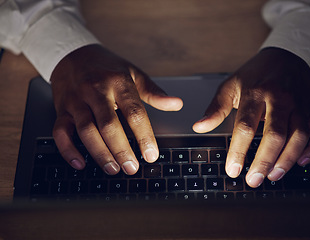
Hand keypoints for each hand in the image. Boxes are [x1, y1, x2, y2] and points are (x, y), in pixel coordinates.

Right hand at [51, 44, 182, 174]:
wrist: (72, 54)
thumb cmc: (107, 68)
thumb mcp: (133, 74)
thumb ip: (154, 92)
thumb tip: (177, 104)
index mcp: (118, 82)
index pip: (134, 112)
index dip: (144, 136)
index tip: (151, 155)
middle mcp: (96, 90)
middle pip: (109, 124)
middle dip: (121, 150)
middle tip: (132, 168)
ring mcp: (76, 100)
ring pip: (86, 130)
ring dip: (100, 153)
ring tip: (113, 169)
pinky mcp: (62, 109)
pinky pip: (60, 132)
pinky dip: (68, 150)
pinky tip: (81, 164)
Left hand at [193, 48, 309, 187]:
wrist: (285, 56)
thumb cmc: (255, 74)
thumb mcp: (231, 86)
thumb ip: (216, 108)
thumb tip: (199, 127)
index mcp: (256, 93)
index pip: (245, 126)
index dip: (238, 151)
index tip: (233, 170)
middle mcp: (280, 99)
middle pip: (275, 134)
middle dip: (264, 160)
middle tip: (254, 180)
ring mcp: (299, 104)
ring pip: (299, 135)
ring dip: (288, 159)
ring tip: (274, 176)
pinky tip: (302, 161)